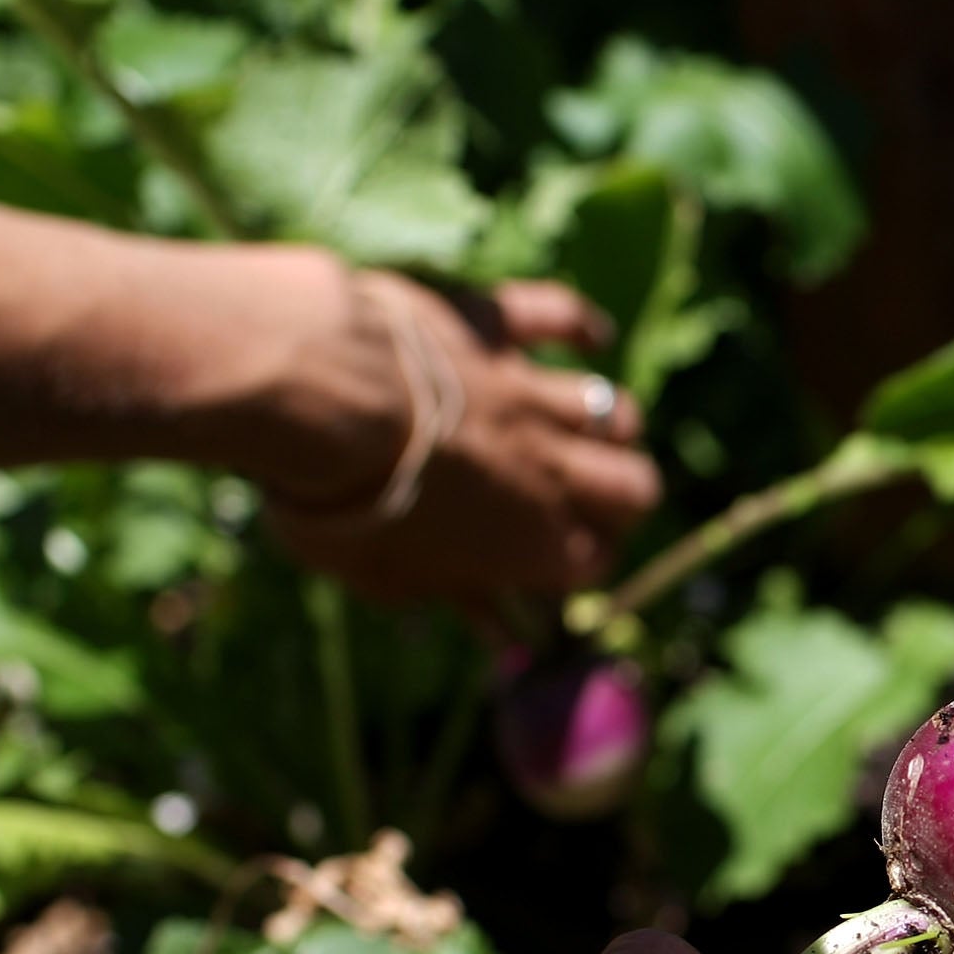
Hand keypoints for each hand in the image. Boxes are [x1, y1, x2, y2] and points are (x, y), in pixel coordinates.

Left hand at [252, 267, 662, 606]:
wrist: (319, 399)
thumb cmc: (346, 508)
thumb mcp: (392, 580)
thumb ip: (457, 598)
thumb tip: (501, 636)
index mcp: (532, 543)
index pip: (595, 562)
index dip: (579, 566)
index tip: (548, 570)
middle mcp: (550, 469)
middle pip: (634, 488)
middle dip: (619, 502)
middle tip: (581, 507)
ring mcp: (528, 393)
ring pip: (613, 411)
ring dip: (608, 428)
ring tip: (581, 438)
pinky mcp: (497, 327)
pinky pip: (560, 317)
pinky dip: (581, 325)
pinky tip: (594, 336)